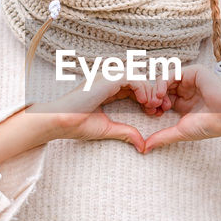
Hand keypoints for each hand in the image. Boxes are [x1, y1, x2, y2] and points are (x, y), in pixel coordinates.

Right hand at [29, 74, 170, 151]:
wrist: (60, 122)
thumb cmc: (77, 125)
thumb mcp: (108, 129)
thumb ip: (125, 132)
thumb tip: (142, 145)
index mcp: (107, 89)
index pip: (133, 88)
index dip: (146, 98)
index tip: (154, 113)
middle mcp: (108, 80)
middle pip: (138, 80)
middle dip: (152, 93)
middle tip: (159, 109)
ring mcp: (107, 77)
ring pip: (137, 76)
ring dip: (149, 90)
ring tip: (152, 106)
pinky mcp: (106, 79)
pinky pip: (132, 77)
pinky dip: (142, 88)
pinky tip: (144, 102)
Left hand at [142, 65, 220, 153]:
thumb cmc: (210, 125)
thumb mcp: (181, 131)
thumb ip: (163, 137)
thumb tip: (145, 148)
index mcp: (183, 103)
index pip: (161, 100)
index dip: (153, 106)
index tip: (152, 115)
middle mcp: (185, 91)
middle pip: (161, 89)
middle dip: (153, 98)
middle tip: (151, 108)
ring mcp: (189, 81)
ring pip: (165, 80)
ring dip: (156, 90)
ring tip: (156, 102)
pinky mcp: (194, 72)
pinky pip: (173, 73)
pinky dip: (163, 82)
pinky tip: (161, 94)